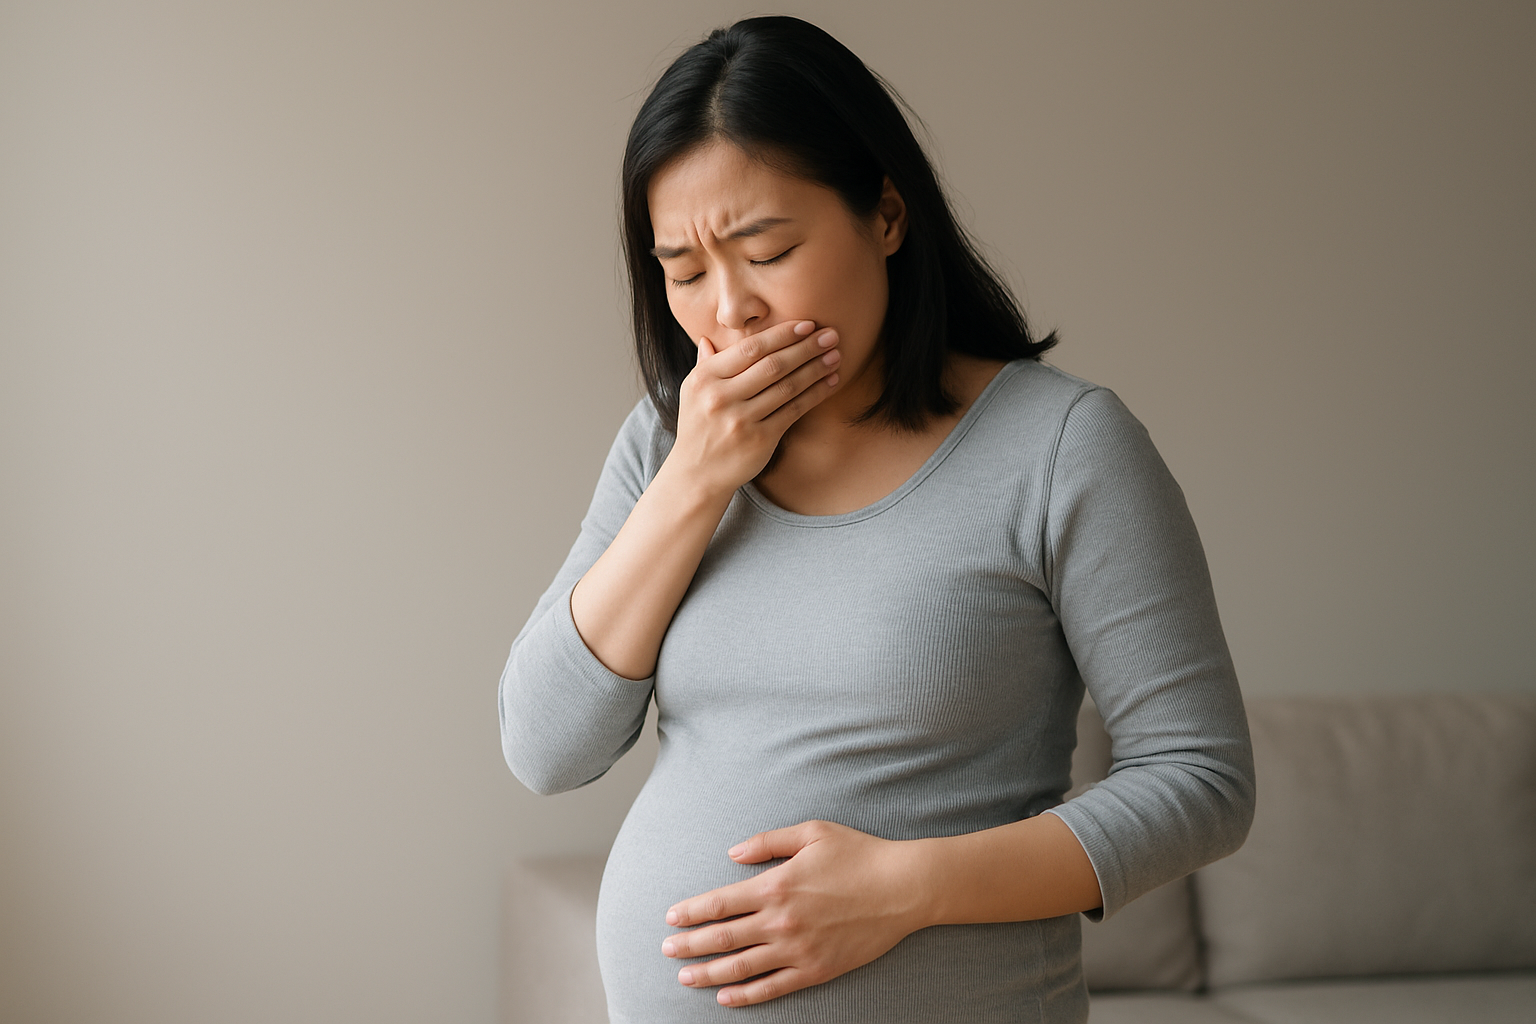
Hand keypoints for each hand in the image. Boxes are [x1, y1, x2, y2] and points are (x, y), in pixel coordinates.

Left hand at [660, 820, 928, 1007]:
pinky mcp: (816, 969)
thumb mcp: (810, 833)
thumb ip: (766, 843)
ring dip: (709, 973)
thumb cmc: (858, 854)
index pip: (720, 903)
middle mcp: (781, 921)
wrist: (902, 888)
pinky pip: (772, 987)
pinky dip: (746, 995)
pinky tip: (727, 996)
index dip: (691, 912)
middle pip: (722, 937)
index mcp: (776, 885)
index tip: (671, 918)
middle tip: (667, 951)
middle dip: (689, 945)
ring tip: (686, 977)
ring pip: (741, 967)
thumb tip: (731, 855)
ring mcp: (797, 949)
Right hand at [670, 320, 840, 497]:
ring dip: (815, 369)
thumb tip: (708, 338)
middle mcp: (721, 397)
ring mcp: (741, 420)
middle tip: (831, 335)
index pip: (750, 348)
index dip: (782, 334)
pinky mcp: (759, 440)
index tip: (808, 324)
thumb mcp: (692, 393)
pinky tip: (830, 382)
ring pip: (787, 387)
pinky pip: (793, 411)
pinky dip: (815, 394)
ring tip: (835, 356)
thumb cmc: (699, 427)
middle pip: (772, 365)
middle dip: (806, 347)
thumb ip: (705, 364)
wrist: (696, 474)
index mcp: (705, 378)